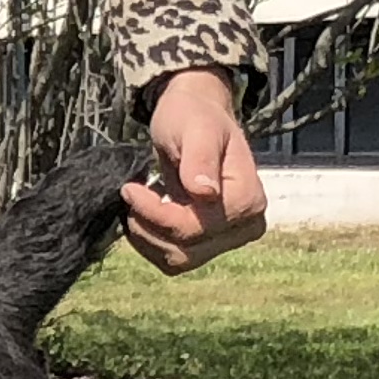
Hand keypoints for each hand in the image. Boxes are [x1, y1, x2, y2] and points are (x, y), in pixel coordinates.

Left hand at [121, 67, 267, 274]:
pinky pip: (174, 260)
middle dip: (148, 223)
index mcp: (249, 200)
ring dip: (146, 236)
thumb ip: (201, 158)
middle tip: (129, 191)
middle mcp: (246, 227)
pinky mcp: (209, 246)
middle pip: (186, 247)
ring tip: (135, 202)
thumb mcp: (196, 129)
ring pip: (178, 260)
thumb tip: (206, 193)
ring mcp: (229, 240)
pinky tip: (141, 215)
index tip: (129, 186)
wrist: (194, 120)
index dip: (156, 212)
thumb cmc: (194, 118)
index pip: (195, 226)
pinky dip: (150, 242)